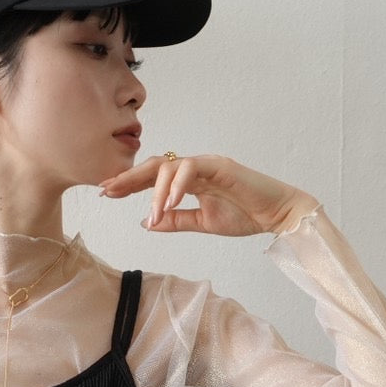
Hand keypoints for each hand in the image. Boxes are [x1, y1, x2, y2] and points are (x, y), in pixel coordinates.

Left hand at [97, 153, 318, 236]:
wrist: (278, 214)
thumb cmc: (245, 215)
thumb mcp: (202, 222)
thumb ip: (176, 220)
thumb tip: (146, 222)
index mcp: (190, 179)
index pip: (153, 177)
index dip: (129, 184)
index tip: (107, 193)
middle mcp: (195, 167)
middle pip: (154, 165)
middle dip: (129, 178)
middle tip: (107, 191)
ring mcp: (207, 164)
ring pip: (170, 167)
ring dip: (156, 192)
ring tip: (153, 214)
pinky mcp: (220, 165)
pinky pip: (191, 169)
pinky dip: (177, 186)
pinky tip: (169, 204)